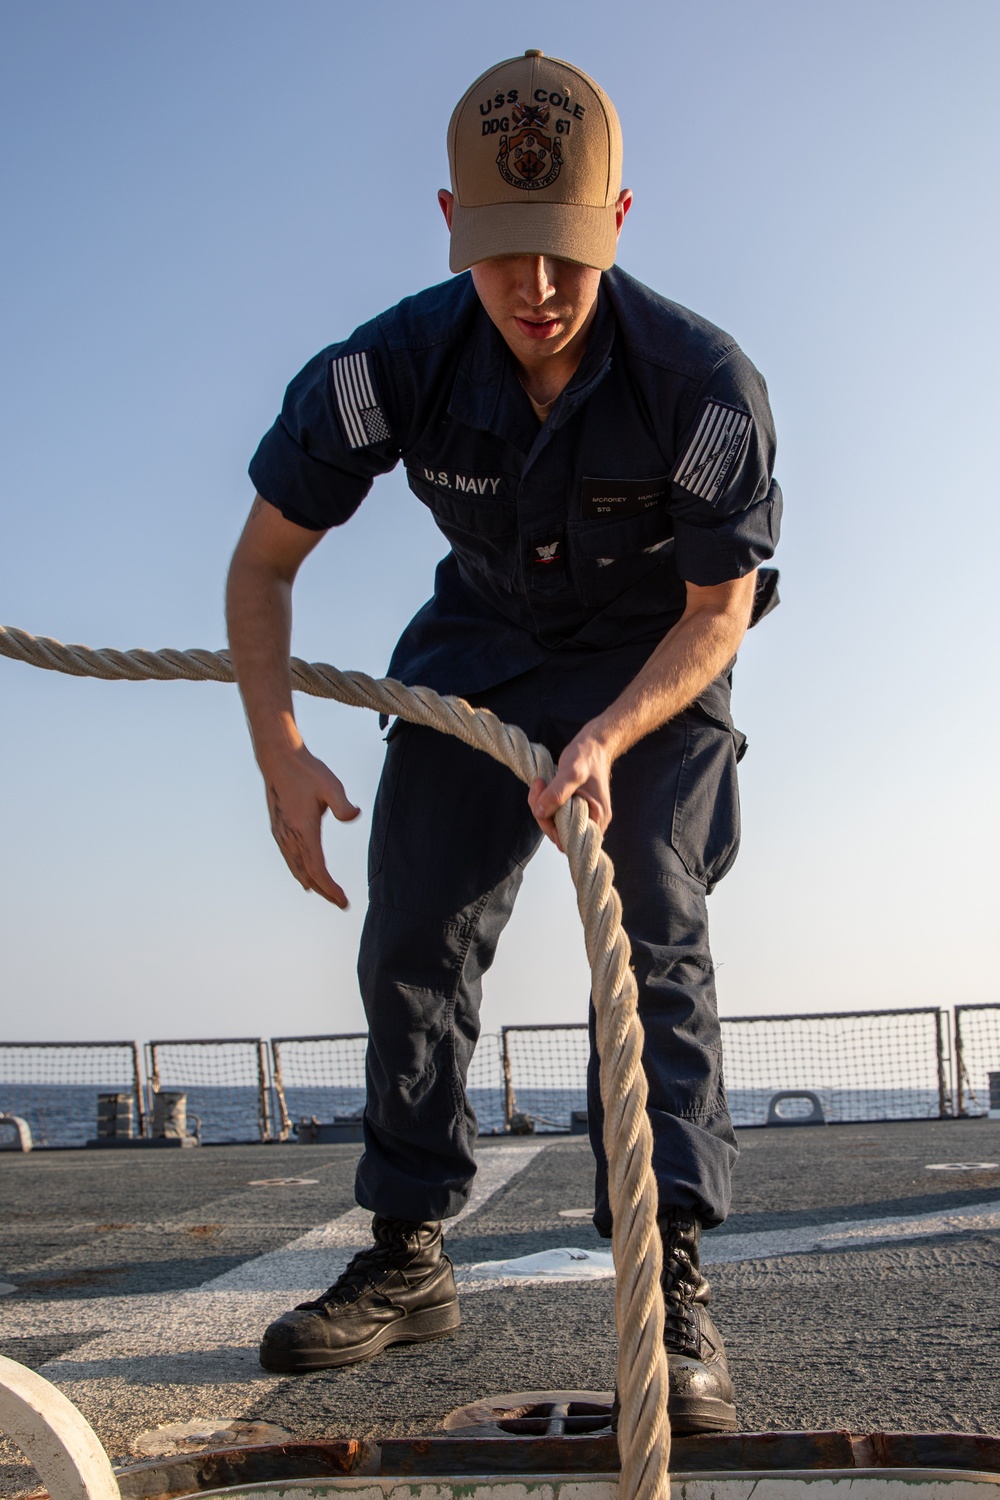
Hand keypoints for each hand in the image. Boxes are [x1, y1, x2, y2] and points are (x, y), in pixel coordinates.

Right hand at [262, 745, 359, 906]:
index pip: (317, 870)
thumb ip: (342, 805)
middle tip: (340, 903)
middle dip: (324, 891)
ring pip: (296, 868)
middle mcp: (289, 837)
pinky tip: (303, 874)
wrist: (278, 759)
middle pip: (307, 874)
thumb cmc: (307, 771)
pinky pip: (289, 858)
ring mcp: (281, 834)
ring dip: (311, 882)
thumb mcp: (331, 786)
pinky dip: (299, 871)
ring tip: (324, 893)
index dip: (330, 889)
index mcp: (303, 832)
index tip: (342, 901)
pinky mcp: (278, 828)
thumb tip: (354, 815)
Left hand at [527, 731, 612, 850]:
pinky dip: (547, 803)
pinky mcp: (578, 809)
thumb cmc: (586, 756)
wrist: (594, 744)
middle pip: (560, 834)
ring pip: (556, 824)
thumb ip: (556, 793)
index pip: (567, 841)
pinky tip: (545, 787)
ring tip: (541, 783)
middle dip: (543, 814)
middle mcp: (594, 822)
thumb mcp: (571, 772)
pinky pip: (558, 815)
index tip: (542, 804)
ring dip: (543, 807)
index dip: (550, 826)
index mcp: (597, 818)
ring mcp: (586, 816)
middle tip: (539, 786)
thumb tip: (540, 812)